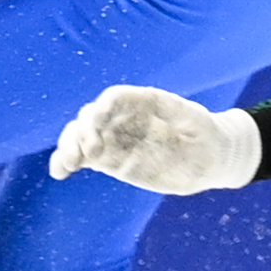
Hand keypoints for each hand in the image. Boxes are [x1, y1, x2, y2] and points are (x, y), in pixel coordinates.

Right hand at [48, 86, 260, 193]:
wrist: (209, 156)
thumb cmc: (205, 134)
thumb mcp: (195, 121)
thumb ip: (177, 115)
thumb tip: (163, 112)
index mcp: (142, 102)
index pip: (114, 99)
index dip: (102, 109)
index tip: (97, 125)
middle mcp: (125, 119)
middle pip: (91, 117)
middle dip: (82, 131)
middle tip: (86, 152)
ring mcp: (117, 139)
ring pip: (82, 137)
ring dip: (69, 147)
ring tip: (66, 164)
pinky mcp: (113, 160)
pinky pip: (85, 157)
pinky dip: (68, 161)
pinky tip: (60, 171)